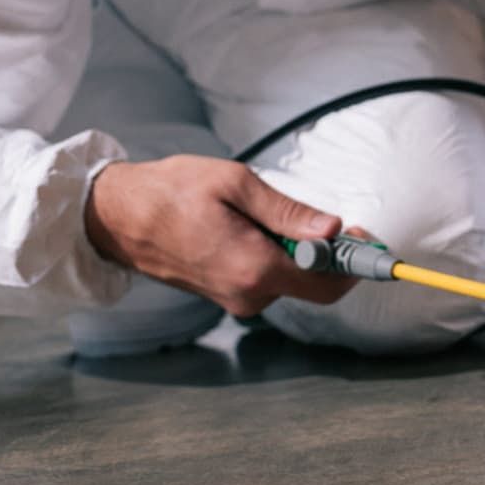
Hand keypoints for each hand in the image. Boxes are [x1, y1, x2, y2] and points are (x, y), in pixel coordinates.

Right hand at [85, 155, 357, 315]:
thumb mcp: (235, 185)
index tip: (366, 237)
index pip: (328, 283)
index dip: (356, 262)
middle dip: (332, 255)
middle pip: (316, 284)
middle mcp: (249, 295)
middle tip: (334, 222)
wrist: (117, 216)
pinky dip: (279, 257)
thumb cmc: (172, 191)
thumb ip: (288, 212)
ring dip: (300, 252)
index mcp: (255, 269)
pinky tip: (258, 231)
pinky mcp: (229, 296)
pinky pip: (271, 279)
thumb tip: (333, 230)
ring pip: (293, 280)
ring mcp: (237, 300)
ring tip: (274, 218)